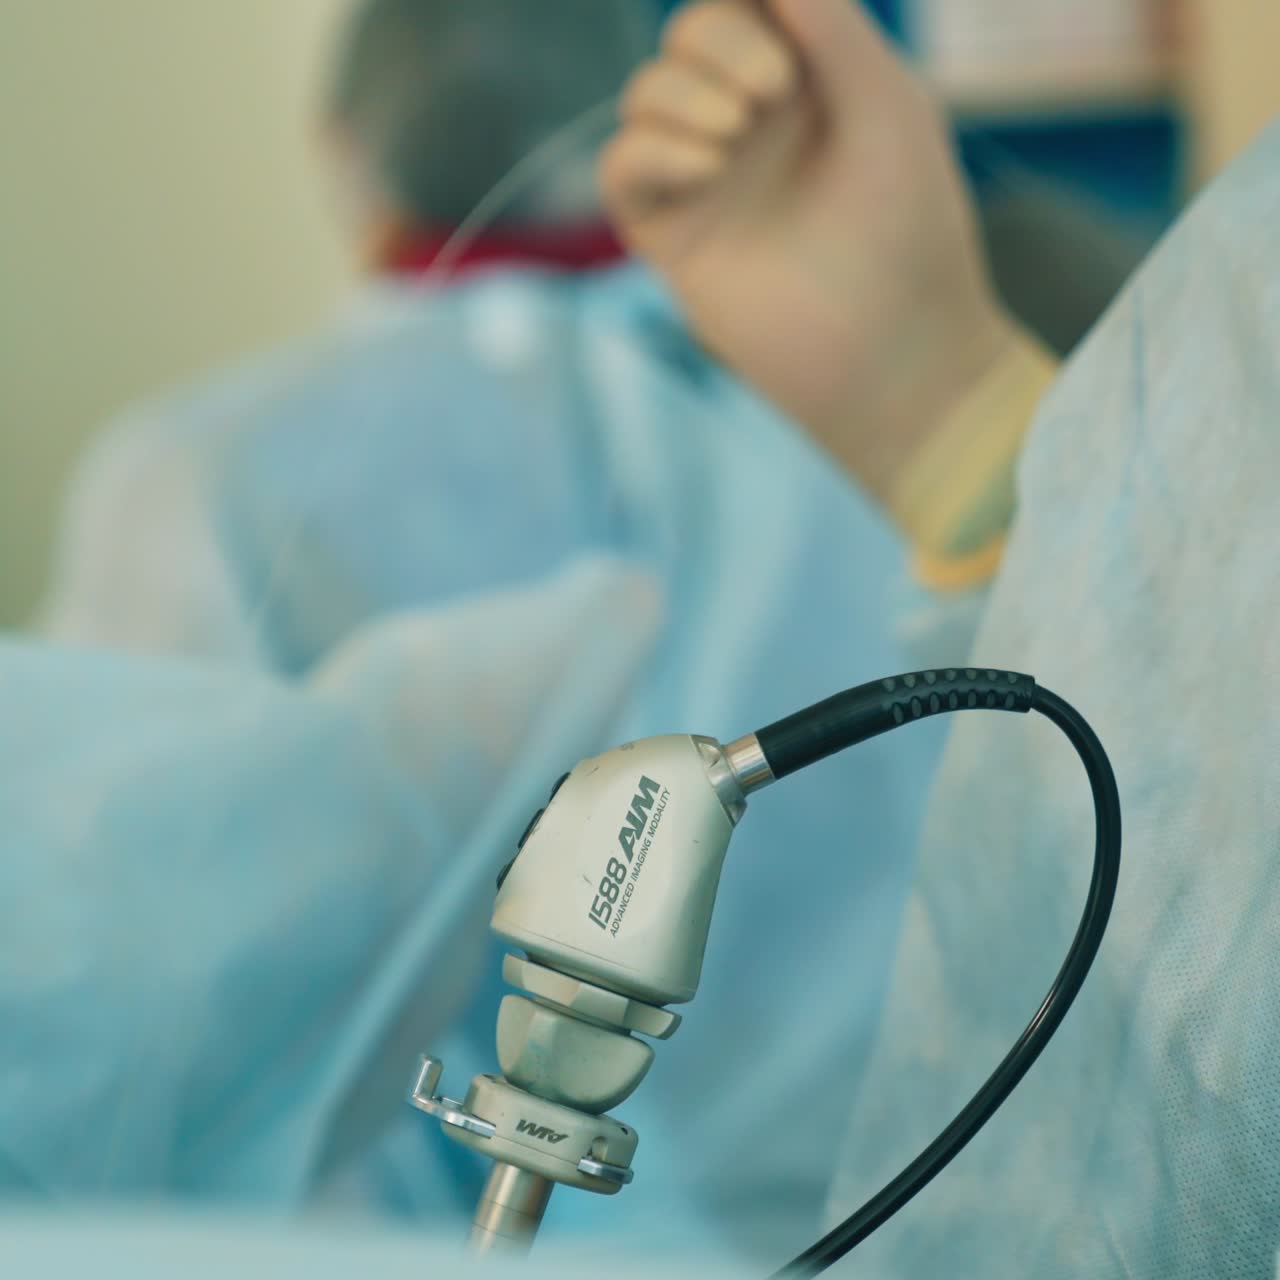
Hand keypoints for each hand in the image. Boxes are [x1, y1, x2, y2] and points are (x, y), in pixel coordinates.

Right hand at [600, 0, 1018, 503]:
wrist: (893, 353)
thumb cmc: (911, 232)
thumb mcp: (886, 104)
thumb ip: (829, 24)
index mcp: (810, 85)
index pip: (748, 4)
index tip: (775, 24)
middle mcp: (752, 127)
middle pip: (690, 35)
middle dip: (717, 40)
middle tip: (769, 95)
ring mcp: (709, 182)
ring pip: (648, 94)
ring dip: (683, 94)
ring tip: (735, 136)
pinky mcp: (674, 238)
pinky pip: (621, 166)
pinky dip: (650, 148)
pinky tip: (707, 167)